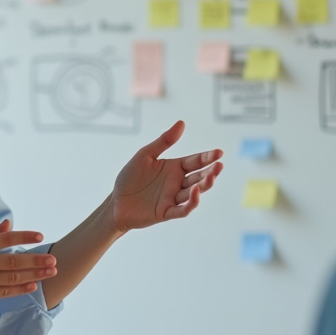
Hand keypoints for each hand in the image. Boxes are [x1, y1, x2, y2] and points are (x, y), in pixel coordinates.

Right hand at [0, 220, 57, 302]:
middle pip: (12, 262)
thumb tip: (10, 224)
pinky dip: (19, 289)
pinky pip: (3, 292)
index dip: (24, 237)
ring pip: (11, 279)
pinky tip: (33, 285)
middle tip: (53, 260)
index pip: (5, 239)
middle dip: (36, 261)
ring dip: (34, 275)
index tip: (40, 236)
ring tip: (50, 272)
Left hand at [108, 121, 222, 232]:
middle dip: (210, 171)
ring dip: (204, 185)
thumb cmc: (130, 178)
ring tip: (211, 176)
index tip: (219, 152)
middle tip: (219, 165)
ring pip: (194, 193)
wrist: (115, 202)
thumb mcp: (145, 155)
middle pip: (199, 177)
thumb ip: (164, 141)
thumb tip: (182, 122)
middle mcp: (177, 183)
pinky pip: (182, 209)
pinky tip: (195, 192)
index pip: (195, 161)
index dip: (208, 157)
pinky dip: (191, 202)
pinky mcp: (166, 212)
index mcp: (174, 168)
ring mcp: (173, 198)